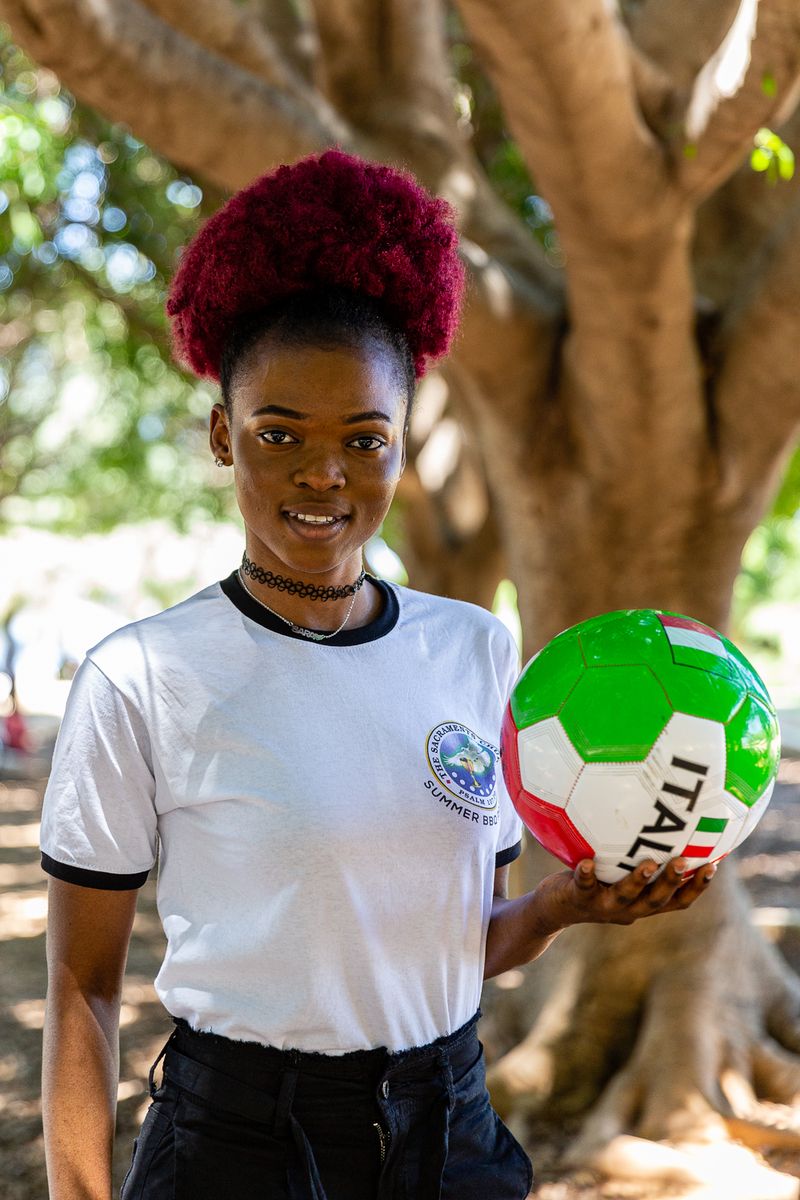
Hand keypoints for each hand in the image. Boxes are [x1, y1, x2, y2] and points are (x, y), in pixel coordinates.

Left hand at [533, 856, 716, 932]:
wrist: (554, 907)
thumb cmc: (595, 882)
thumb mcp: (620, 871)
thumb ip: (641, 855)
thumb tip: (663, 820)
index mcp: (642, 903)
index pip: (677, 901)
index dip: (696, 888)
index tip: (714, 866)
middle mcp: (627, 909)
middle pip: (656, 900)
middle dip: (672, 882)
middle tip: (685, 861)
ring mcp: (602, 905)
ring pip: (624, 896)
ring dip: (637, 881)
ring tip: (648, 863)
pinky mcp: (578, 898)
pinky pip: (583, 886)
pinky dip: (586, 875)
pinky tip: (587, 861)